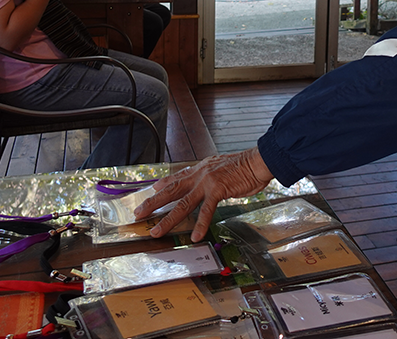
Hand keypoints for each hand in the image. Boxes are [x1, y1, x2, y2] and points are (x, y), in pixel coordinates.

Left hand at [134, 147, 273, 240]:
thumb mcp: (223, 166)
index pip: (178, 177)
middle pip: (171, 190)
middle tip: (138, 213)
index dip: (164, 184)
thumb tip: (210, 180)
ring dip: (168, 219)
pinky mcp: (217, 190)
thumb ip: (212, 174)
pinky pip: (206, 210)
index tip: (153, 189)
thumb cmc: (246, 166)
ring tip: (157, 231)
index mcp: (201, 168)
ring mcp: (207, 182)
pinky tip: (195, 236)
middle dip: (153, 203)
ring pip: (182, 204)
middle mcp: (200, 174)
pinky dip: (200, 224)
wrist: (258, 161)